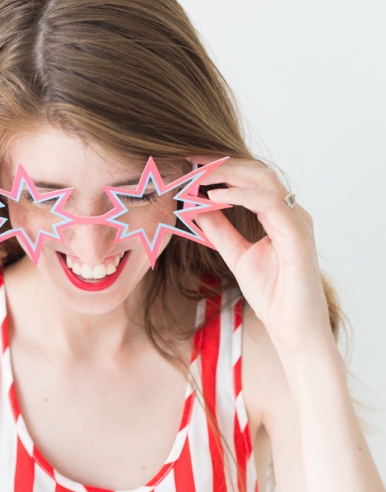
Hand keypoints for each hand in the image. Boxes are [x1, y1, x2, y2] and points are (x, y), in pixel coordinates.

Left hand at [194, 158, 333, 358]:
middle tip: (192, 161)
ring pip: (265, 180)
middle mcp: (292, 213)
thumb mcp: (237, 255)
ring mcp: (298, 222)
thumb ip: (220, 230)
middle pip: (258, 172)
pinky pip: (270, 204)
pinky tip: (217, 195)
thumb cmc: (274, 295)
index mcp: (281, 215)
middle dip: (224, 163)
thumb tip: (196, 207)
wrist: (294, 331)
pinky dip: (242, 195)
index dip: (224, 168)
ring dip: (229, 174)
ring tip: (200, 175)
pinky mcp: (298, 236)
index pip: (253, 179)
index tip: (193, 163)